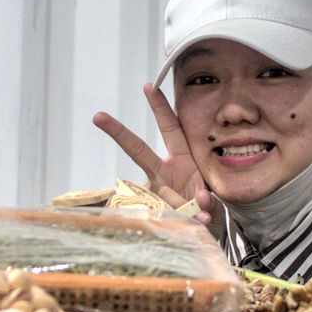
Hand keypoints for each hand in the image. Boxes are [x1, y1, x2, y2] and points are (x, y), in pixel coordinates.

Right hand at [93, 84, 218, 230]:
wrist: (207, 226)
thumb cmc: (206, 202)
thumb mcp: (211, 194)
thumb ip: (205, 199)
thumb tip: (199, 202)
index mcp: (179, 159)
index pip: (168, 128)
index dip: (160, 108)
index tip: (149, 85)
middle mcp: (163, 173)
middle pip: (139, 150)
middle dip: (120, 133)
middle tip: (99, 116)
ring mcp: (158, 193)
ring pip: (163, 194)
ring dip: (185, 205)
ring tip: (202, 213)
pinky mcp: (158, 212)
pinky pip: (175, 215)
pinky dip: (193, 218)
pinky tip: (201, 220)